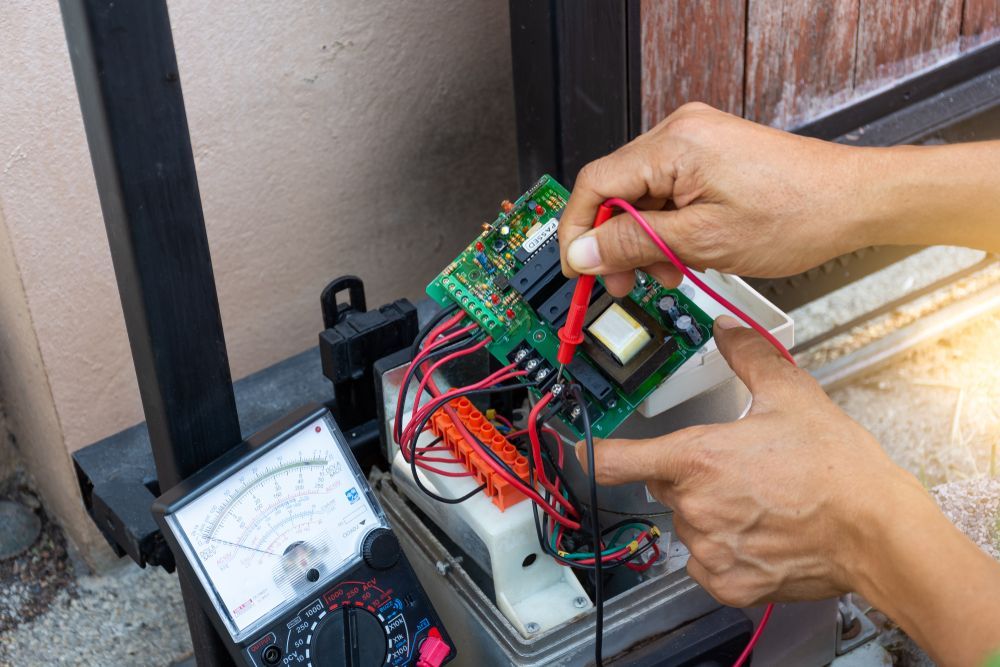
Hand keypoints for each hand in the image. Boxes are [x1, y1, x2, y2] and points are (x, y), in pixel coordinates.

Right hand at [558, 102, 871, 295]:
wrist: (853, 201)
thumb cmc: (798, 214)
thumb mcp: (702, 242)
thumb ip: (633, 244)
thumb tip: (584, 252)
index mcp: (675, 145)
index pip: (595, 183)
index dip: (577, 231)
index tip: (577, 267)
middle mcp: (681, 132)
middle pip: (615, 190)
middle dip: (614, 242)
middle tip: (622, 282)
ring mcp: (696, 140)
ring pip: (641, 195)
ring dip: (643, 239)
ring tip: (667, 272)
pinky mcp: (709, 154)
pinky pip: (667, 191)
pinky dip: (667, 226)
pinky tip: (682, 254)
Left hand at [576, 315, 927, 605]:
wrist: (878, 532)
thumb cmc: (838, 471)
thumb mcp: (791, 394)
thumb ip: (749, 355)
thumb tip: (729, 331)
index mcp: (697, 459)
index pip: (617, 460)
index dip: (588, 453)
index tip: (572, 450)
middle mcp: (694, 507)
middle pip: (665, 487)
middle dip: (690, 476)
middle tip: (738, 468)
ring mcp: (709, 550)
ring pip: (688, 524)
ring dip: (710, 512)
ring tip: (760, 500)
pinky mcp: (728, 583)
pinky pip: (706, 561)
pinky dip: (725, 548)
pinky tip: (761, 530)